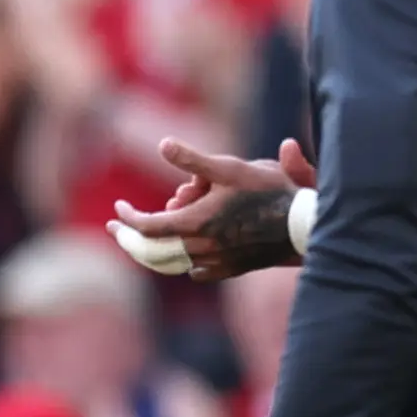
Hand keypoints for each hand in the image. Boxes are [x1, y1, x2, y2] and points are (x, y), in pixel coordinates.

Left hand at [108, 139, 314, 281]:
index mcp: (193, 224)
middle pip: (150, 252)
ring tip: (144, 243)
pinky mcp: (231, 269)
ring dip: (152, 253)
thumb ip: (192, 159)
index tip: (118, 208)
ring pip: (171, 265)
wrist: (301, 225)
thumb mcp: (229, 168)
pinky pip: (197, 272)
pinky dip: (183, 263)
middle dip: (129, 240)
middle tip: (116, 230)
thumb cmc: (267, 192)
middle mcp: (199, 248)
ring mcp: (215, 262)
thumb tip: (162, 144)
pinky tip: (185, 256)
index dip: (128, 218)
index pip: (146, 227)